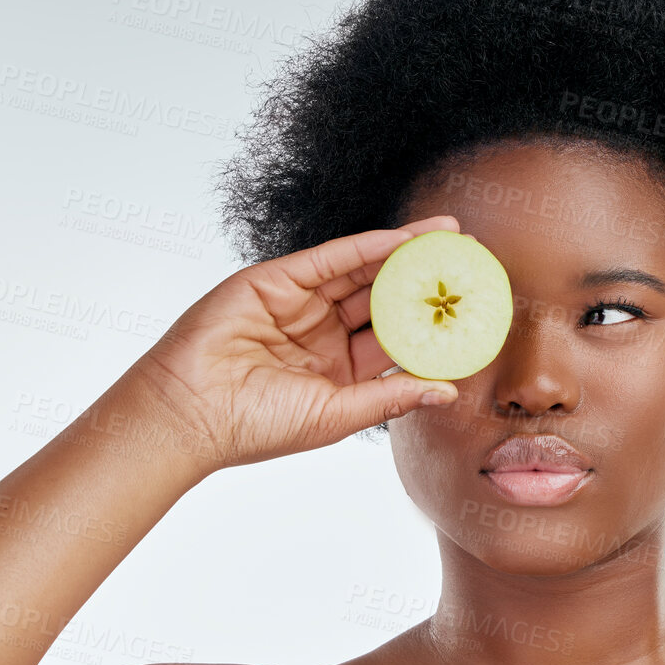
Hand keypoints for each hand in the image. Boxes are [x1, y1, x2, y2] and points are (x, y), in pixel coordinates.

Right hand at [129, 217, 462, 472]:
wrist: (190, 413)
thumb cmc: (256, 428)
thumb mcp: (337, 415)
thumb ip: (391, 399)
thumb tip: (448, 392)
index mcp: (339, 371)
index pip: (397, 341)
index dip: (434, 325)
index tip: (474, 312)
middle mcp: (322, 334)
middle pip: (386, 299)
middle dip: (427, 279)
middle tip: (472, 261)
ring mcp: (299, 304)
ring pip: (363, 271)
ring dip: (406, 252)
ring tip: (450, 237)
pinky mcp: (276, 280)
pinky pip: (330, 259)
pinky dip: (367, 248)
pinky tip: (405, 241)